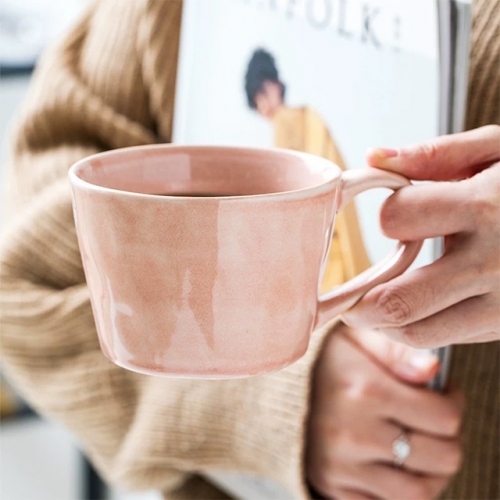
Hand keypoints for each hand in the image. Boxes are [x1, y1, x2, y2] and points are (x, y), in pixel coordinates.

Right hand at [306, 324, 463, 499]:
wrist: (286, 393)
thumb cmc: (339, 363)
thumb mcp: (362, 338)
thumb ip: (399, 348)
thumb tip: (432, 370)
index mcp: (362, 389)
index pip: (445, 417)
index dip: (452, 404)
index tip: (441, 395)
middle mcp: (349, 431)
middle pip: (442, 457)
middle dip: (447, 439)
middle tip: (433, 423)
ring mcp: (339, 464)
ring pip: (420, 491)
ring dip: (430, 471)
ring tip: (418, 445)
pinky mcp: (334, 486)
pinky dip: (403, 490)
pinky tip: (396, 463)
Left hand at [342, 125, 499, 346]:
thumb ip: (436, 153)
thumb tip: (374, 157)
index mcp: (486, 207)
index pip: (397, 219)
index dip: (388, 215)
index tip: (396, 214)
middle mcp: (494, 262)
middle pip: (399, 301)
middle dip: (358, 305)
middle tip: (342, 302)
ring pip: (419, 332)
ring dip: (382, 326)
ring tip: (369, 310)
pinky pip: (449, 339)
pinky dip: (416, 331)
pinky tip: (412, 312)